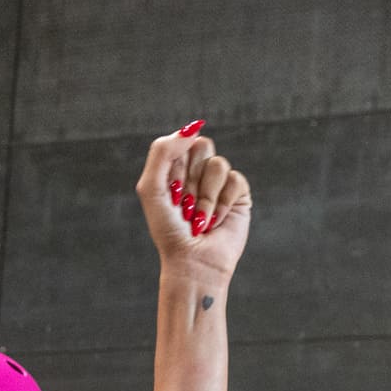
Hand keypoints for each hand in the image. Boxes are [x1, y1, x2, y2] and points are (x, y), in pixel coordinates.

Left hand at [138, 128, 252, 283]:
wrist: (192, 262)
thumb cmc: (169, 230)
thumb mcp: (151, 188)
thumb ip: (163, 151)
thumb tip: (193, 129)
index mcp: (175, 166)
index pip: (182, 142)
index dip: (176, 167)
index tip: (171, 191)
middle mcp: (198, 171)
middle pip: (203, 145)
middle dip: (191, 177)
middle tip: (184, 203)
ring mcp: (219, 183)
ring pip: (219, 163)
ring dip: (205, 196)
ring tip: (200, 218)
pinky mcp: (239, 195)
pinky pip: (235, 179)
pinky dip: (223, 203)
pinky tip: (217, 221)